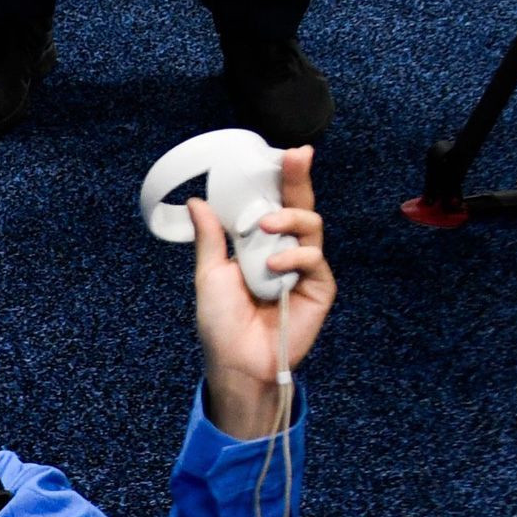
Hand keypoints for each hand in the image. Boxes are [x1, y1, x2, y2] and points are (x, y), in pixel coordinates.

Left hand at [188, 146, 336, 439]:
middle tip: (296, 156)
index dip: (277, 179)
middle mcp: (285, 249)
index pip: (272, 202)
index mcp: (260, 243)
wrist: (236, 362)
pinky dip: (294, 257)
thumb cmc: (222, 324)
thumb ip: (211, 239)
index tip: (277, 154)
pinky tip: (274, 267)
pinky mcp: (318, 287)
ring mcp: (304, 267)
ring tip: (266, 227)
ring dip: (289, 219)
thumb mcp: (210, 275)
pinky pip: (313, 260)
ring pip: (310, 225)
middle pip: (298, 204)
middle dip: (298, 178)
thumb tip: (197, 202)